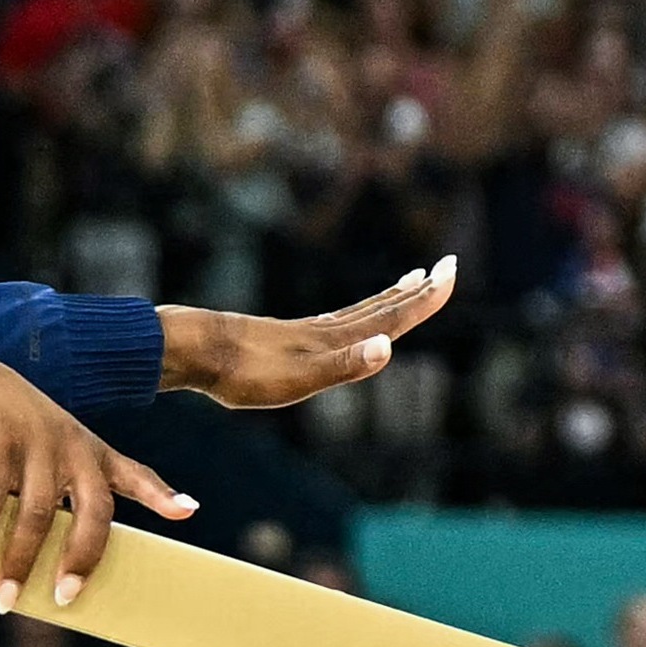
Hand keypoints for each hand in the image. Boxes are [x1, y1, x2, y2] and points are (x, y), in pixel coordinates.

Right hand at [0, 348, 191, 606]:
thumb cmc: (19, 430)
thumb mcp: (58, 450)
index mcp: (92, 454)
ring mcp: (36, 444)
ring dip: (19, 560)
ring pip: (37, 513)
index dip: (161, 495)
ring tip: (5, 599)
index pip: (135, 475)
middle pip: (91, 510)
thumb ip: (76, 489)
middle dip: (80, 558)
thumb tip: (73, 548)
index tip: (188, 511)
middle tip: (64, 599)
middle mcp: (72, 448)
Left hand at [159, 254, 459, 413]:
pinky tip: (345, 320)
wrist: (194, 350)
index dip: (424, 299)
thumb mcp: (298, 378)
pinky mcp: (285, 338)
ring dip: (389, 298)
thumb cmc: (244, 372)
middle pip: (381, 308)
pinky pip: (335, 321)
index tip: (451, 272)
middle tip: (447, 268)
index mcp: (336, 340)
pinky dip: (355, 314)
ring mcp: (305, 332)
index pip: (391, 317)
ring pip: (359, 311)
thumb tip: (390, 347)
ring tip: (409, 281)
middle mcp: (326, 330)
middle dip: (417, 291)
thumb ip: (345, 365)